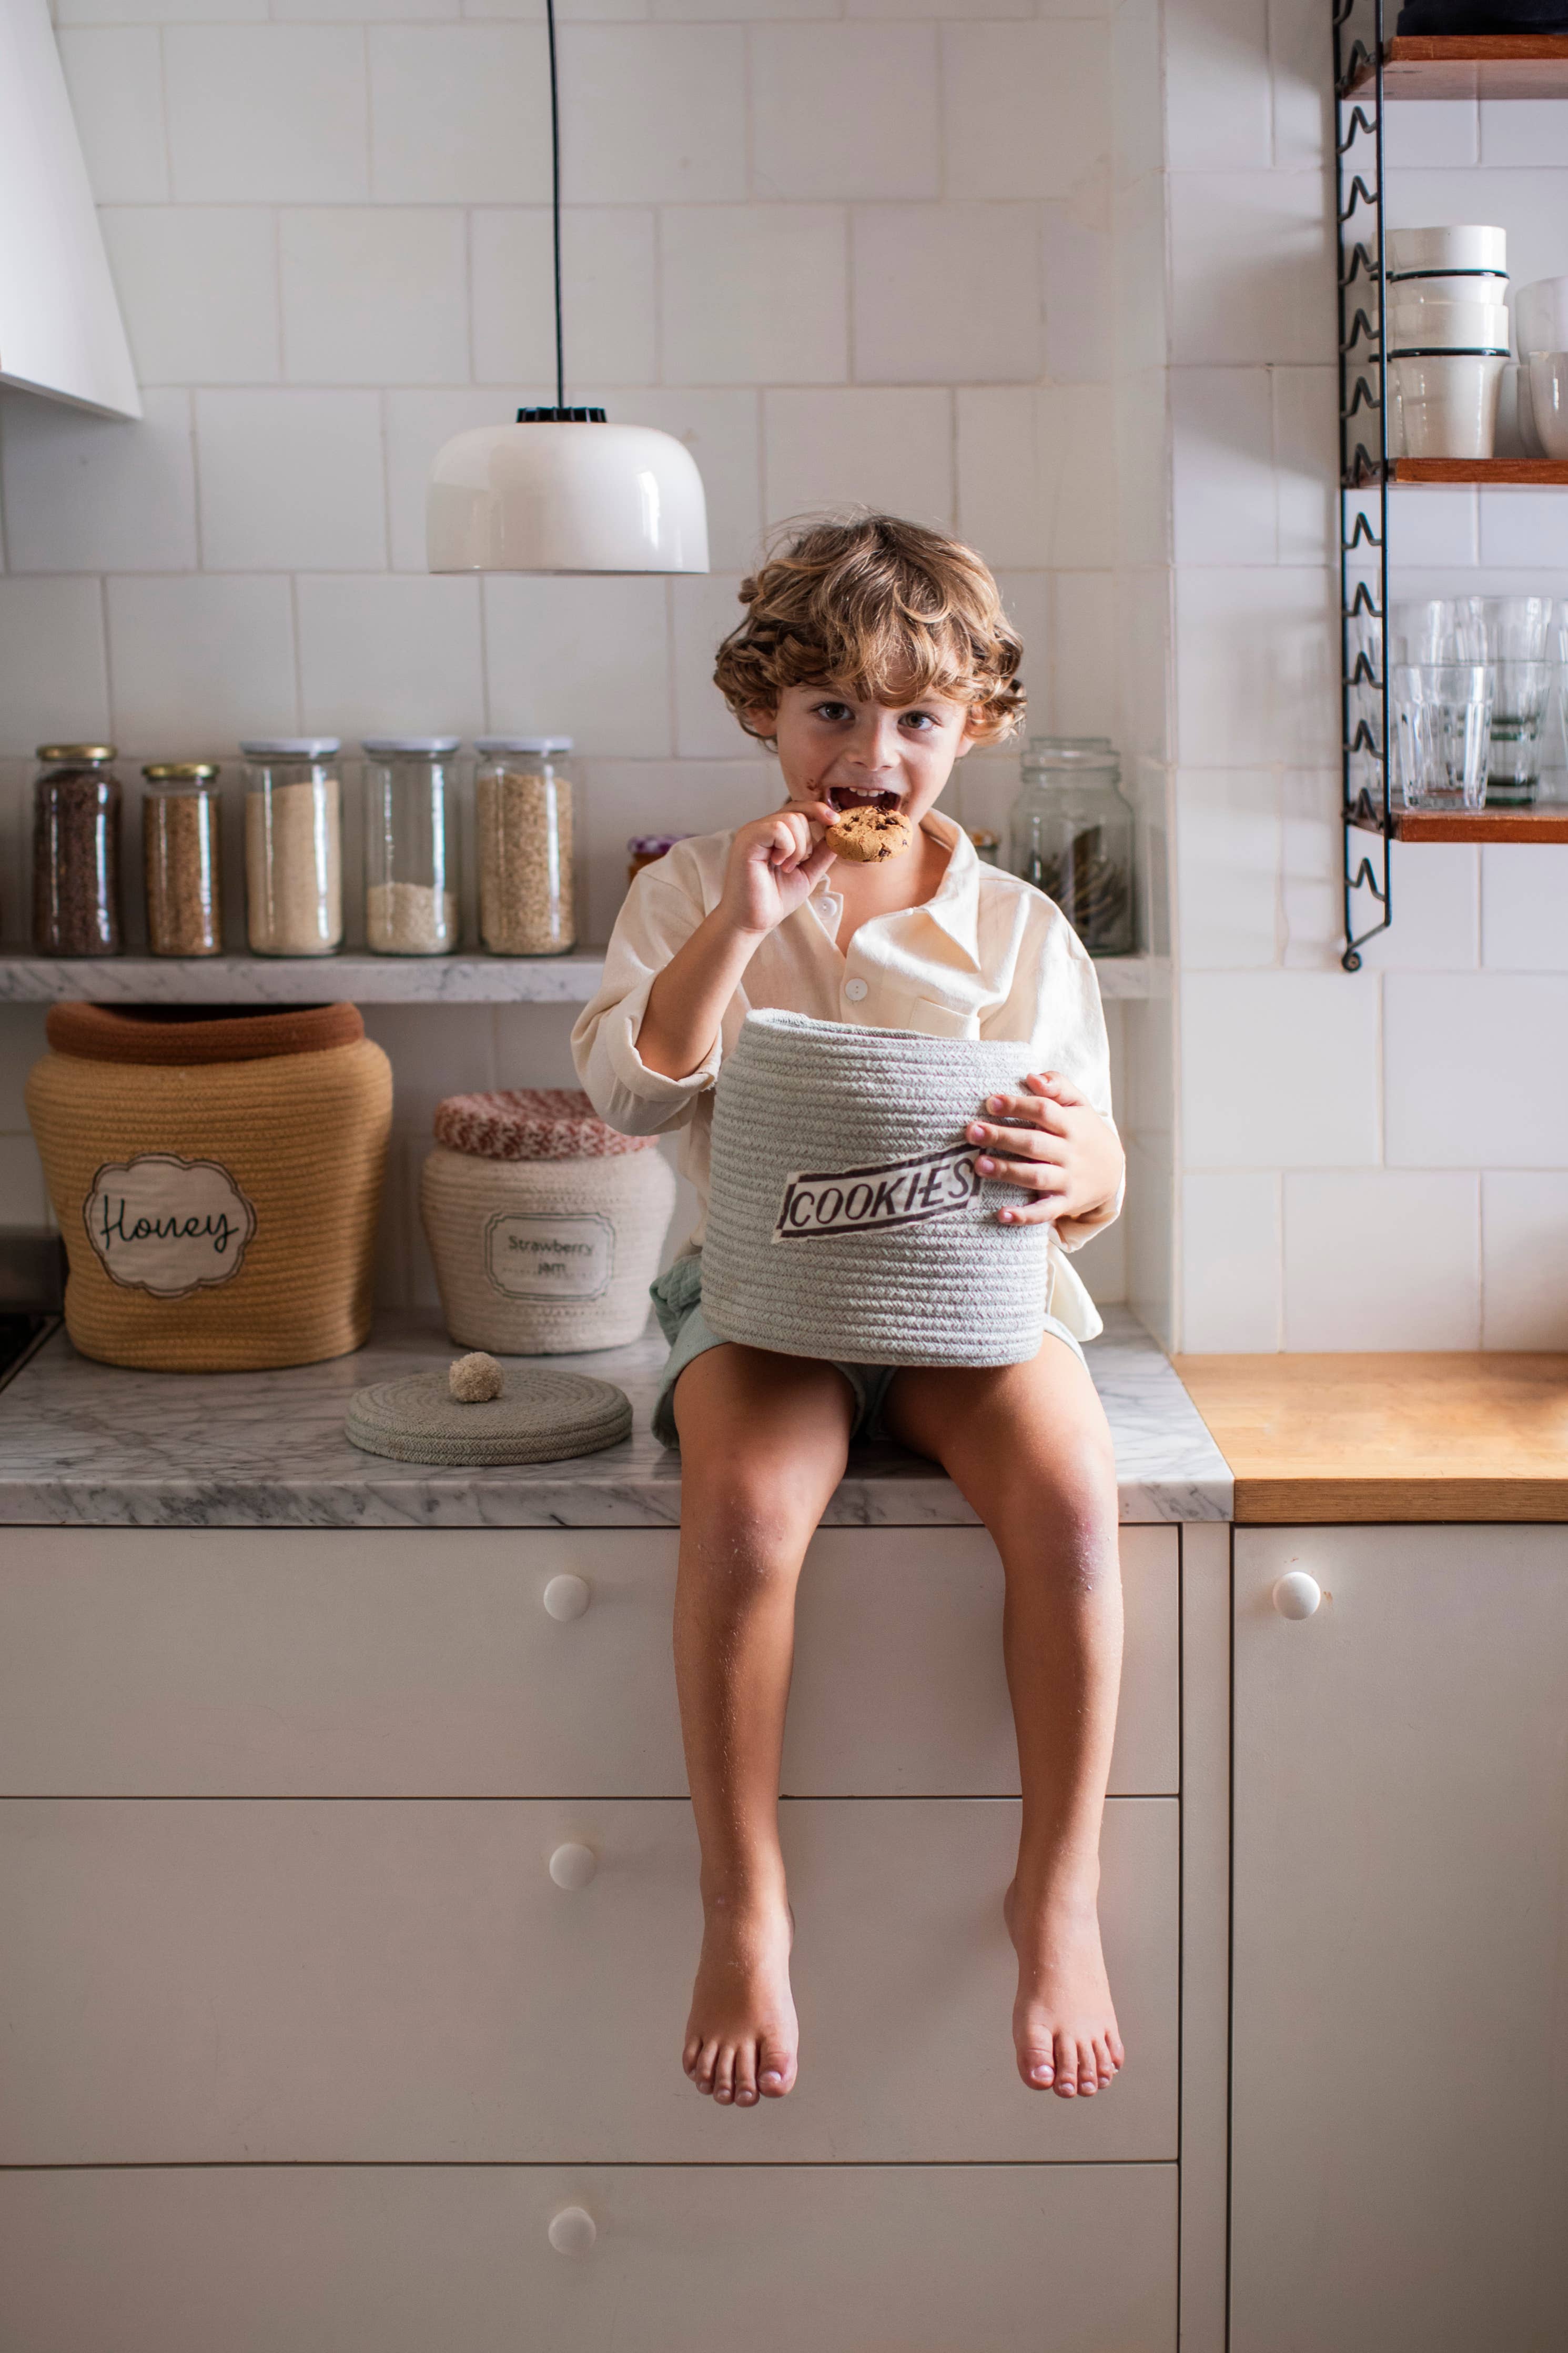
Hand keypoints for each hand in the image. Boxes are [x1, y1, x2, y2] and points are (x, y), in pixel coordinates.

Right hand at [718, 801, 837, 940]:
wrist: (753, 921)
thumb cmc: (774, 899)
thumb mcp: (807, 873)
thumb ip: (821, 854)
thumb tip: (839, 835)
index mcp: (771, 834)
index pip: (797, 808)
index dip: (817, 810)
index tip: (835, 820)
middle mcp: (760, 828)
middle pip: (798, 813)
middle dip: (807, 841)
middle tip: (794, 866)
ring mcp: (751, 832)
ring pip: (791, 819)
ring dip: (797, 848)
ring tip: (785, 868)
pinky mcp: (747, 840)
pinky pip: (778, 828)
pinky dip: (787, 848)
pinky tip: (777, 864)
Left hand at [965, 1071, 1123, 1228]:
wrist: (1113, 1171)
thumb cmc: (1084, 1130)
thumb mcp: (1078, 1104)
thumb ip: (1058, 1085)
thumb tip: (1032, 1077)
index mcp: (1070, 1125)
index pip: (1044, 1111)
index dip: (1018, 1105)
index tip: (990, 1102)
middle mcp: (1069, 1153)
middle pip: (1034, 1143)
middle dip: (1002, 1137)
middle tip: (972, 1131)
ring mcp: (1067, 1180)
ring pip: (1036, 1177)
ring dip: (1008, 1172)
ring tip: (980, 1165)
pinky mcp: (1064, 1203)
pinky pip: (1044, 1212)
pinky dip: (1024, 1216)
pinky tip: (1002, 1214)